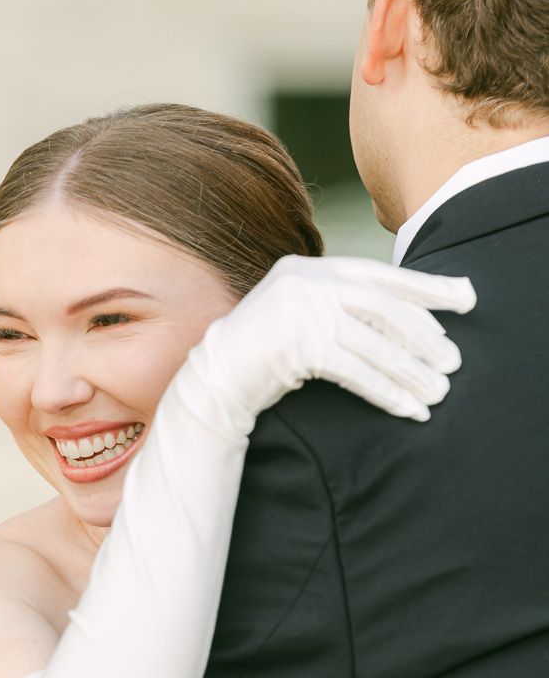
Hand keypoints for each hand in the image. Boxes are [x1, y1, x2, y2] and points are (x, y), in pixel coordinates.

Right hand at [186, 254, 475, 429]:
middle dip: (425, 336)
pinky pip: (357, 370)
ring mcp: (301, 312)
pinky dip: (386, 391)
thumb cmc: (263, 354)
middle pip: (384, 307)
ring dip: (411, 372)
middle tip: (453, 361)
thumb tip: (404, 318)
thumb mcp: (301, 316)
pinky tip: (408, 408)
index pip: (381, 274)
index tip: (464, 297)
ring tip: (437, 393)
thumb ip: (340, 306)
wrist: (214, 380)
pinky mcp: (299, 346)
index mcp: (312, 269)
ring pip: (375, 343)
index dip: (427, 287)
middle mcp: (308, 283)